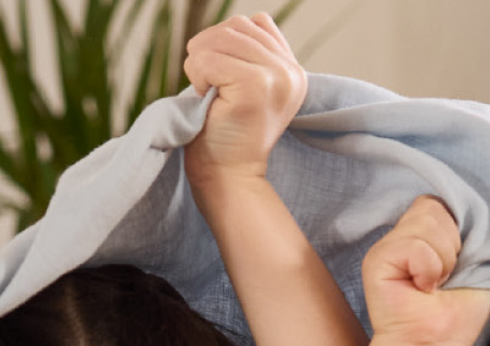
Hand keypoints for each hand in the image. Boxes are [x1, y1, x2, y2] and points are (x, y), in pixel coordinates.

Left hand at [183, 12, 305, 186]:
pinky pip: (207, 59)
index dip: (227, 42)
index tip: (224, 79)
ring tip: (208, 91)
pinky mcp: (255, 87)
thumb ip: (247, 56)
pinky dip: (196, 76)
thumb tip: (223, 29)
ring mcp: (276, 78)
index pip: (255, 23)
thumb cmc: (226, 135)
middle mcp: (291, 73)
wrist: (228, 178)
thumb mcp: (246, 88)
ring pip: (221, 38)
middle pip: (237, 26)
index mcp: (293, 72)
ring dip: (200, 62)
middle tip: (208, 85)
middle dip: (209, 48)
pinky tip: (206, 99)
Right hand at [361, 196, 489, 345]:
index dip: (458, 230)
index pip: (441, 204)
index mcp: (424, 235)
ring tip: (433, 286)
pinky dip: (428, 268)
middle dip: (452, 246)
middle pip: (434, 207)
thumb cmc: (454, 316)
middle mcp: (403, 236)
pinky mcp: (376, 259)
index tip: (459, 264)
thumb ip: (467, 233)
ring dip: (442, 260)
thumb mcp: (474, 265)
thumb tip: (470, 212)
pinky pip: (414, 244)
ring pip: (426, 222)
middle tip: (444, 279)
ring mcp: (387, 246)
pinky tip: (422, 289)